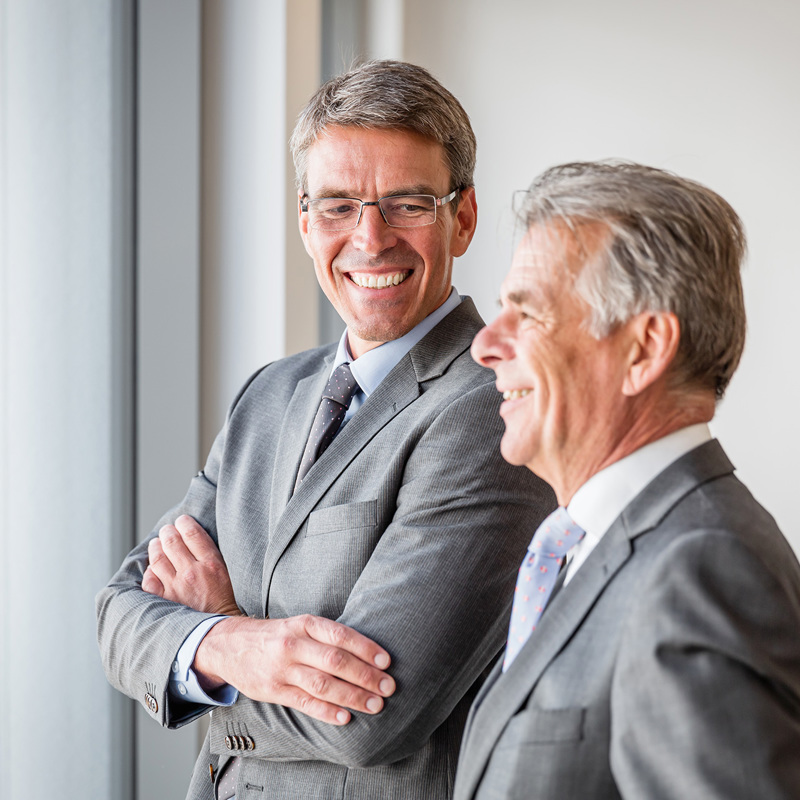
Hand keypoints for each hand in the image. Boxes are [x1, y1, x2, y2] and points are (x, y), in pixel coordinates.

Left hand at [142, 514, 239, 615]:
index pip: (192, 534)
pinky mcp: (164, 601)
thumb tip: (197, 540)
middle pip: (172, 542)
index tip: (182, 521)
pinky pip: (149, 580)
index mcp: (211, 564)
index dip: (185, 523)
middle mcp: (191, 573)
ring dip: (155, 547)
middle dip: (168, 532)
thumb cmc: (225, 604)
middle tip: (167, 530)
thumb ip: (212, 557)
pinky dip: (149, 571)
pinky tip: (153, 569)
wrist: (217, 632)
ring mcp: (175, 587)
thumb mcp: (228, 574)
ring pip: (157, 558)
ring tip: (156, 544)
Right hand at [194, 614, 395, 725]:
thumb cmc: (277, 636)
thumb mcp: (299, 625)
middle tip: (388, 687)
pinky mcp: (273, 691)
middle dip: (366, 676)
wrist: (229, 645)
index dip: (366, 648)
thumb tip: (368, 652)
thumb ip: (327, 637)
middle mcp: (294, 645)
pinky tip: (346, 717)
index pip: (340, 635)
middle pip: (335, 661)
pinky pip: (304, 703)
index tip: (387, 661)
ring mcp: (283, 669)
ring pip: (323, 685)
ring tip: (375, 704)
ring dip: (353, 696)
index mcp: (304, 624)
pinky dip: (327, 712)